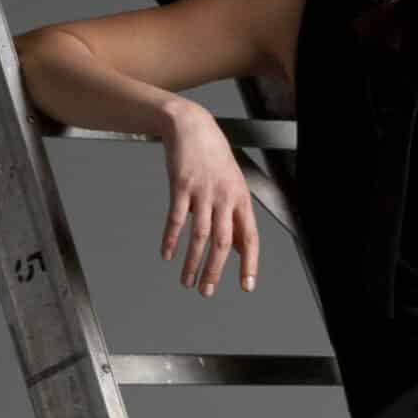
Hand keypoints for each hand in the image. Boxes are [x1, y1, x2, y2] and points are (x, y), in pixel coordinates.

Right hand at [159, 102, 258, 296]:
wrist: (191, 126)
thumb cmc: (212, 156)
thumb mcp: (232, 185)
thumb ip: (235, 217)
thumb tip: (239, 247)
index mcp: (240, 199)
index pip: (250, 237)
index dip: (249, 263)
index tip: (246, 285)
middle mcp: (224, 197)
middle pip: (222, 242)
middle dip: (214, 271)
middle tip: (206, 291)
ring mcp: (203, 191)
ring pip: (200, 236)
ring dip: (192, 262)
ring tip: (187, 281)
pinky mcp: (182, 186)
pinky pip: (176, 219)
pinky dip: (171, 240)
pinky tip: (167, 254)